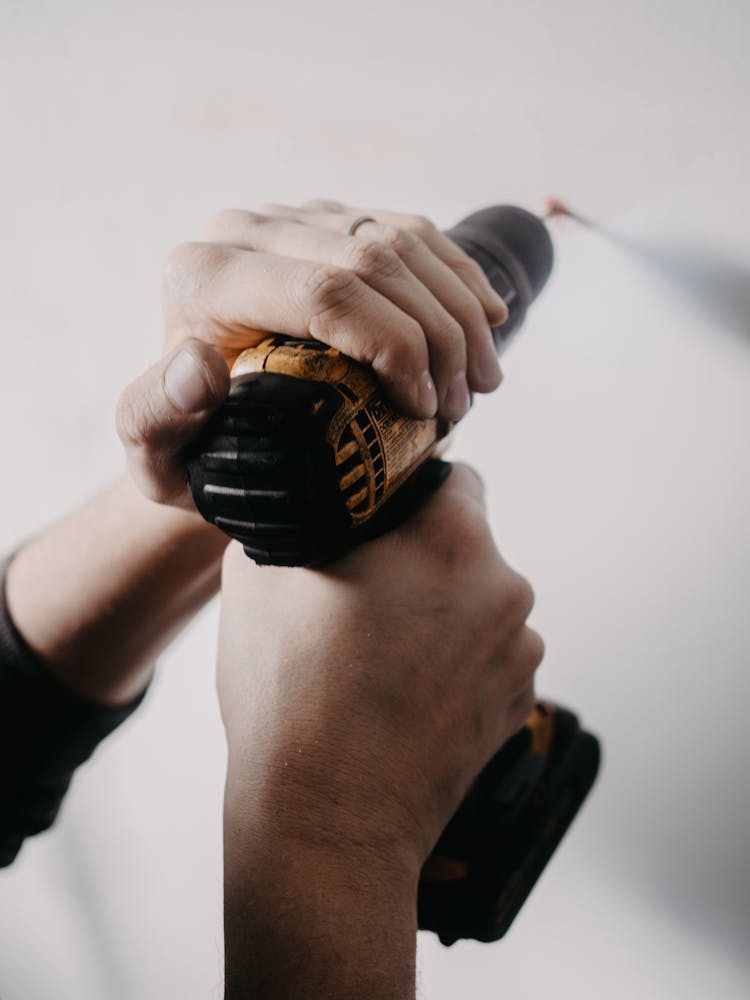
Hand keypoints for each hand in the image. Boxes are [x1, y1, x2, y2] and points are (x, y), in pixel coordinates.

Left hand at [116, 201, 507, 508]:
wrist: (213, 423)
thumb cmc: (192, 450)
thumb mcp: (158, 458)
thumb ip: (155, 419)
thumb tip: (198, 369)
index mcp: (202, 276)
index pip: (324, 291)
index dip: (394, 345)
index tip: (426, 409)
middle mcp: (245, 232)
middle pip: (372, 260)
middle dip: (438, 335)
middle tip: (464, 404)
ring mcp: (293, 218)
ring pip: (400, 240)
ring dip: (458, 310)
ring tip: (482, 381)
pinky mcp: (331, 220)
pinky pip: (410, 231)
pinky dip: (457, 276)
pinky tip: (487, 319)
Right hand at [218, 462, 542, 875]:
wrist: (327, 822)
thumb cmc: (291, 699)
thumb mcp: (259, 575)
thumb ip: (298, 518)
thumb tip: (307, 505)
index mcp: (451, 539)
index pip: (453, 476)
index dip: (410, 491)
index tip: (381, 518)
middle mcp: (504, 587)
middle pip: (467, 543)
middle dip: (422, 557)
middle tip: (366, 595)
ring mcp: (520, 651)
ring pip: (478, 602)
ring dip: (442, 612)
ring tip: (380, 656)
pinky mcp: (518, 702)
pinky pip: (488, 655)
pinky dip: (456, 663)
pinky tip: (405, 693)